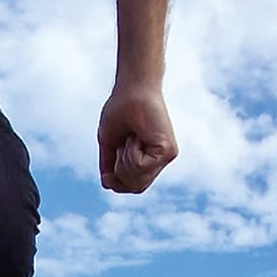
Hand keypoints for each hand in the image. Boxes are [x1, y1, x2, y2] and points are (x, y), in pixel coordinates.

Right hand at [97, 80, 176, 194]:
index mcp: (147, 159)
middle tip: (124, 144)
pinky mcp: (168, 151)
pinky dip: (131, 153)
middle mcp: (159, 160)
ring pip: (138, 181)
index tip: (115, 156)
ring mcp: (165, 157)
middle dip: (121, 170)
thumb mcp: (110, 142)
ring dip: (125, 161)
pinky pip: (141, 167)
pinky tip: (137, 136)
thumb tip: (108, 184)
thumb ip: (109, 164)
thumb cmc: (121, 109)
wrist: (132, 89)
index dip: (117, 180)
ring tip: (131, 138)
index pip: (133, 185)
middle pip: (136, 187)